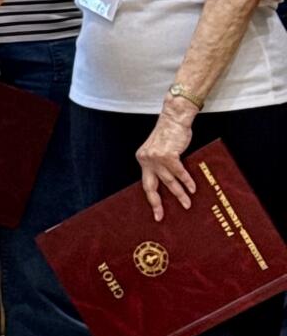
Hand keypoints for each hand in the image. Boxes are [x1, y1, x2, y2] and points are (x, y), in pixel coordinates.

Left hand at [136, 97, 196, 221]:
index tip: (156, 211)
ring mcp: (156, 158)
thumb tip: (170, 184)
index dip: (151, 198)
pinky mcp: (167, 155)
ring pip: (169, 181)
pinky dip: (187, 181)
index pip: (146, 183)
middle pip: (150, 186)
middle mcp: (145, 159)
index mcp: (142, 159)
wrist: (174, 119)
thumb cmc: (170, 135)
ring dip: (180, 193)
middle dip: (156, 203)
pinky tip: (193, 188)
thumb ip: (160, 166)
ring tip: (187, 203)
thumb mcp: (159, 151)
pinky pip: (179, 173)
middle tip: (160, 216)